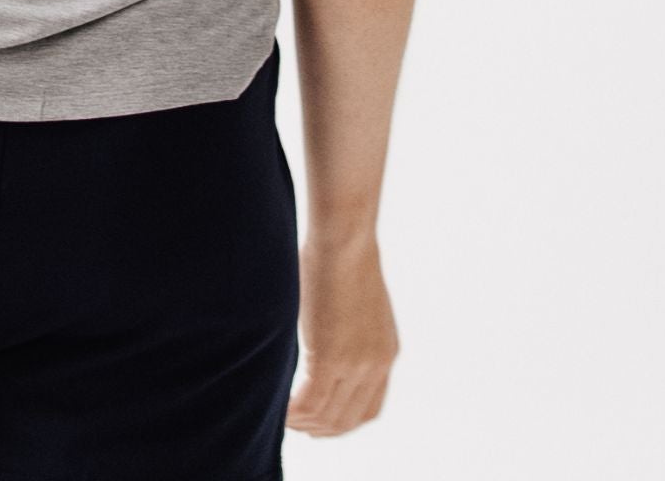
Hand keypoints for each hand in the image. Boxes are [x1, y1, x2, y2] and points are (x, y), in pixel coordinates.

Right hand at [286, 228, 399, 436]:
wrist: (344, 237)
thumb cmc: (341, 253)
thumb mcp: (354, 301)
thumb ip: (346, 328)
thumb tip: (322, 332)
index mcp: (386, 352)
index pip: (368, 409)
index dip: (342, 421)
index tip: (317, 418)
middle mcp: (376, 364)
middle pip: (348, 420)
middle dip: (320, 428)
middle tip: (294, 423)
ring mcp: (355, 365)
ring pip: (328, 417)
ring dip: (303, 422)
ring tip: (282, 415)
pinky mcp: (330, 359)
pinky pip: (309, 403)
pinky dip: (292, 412)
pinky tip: (278, 408)